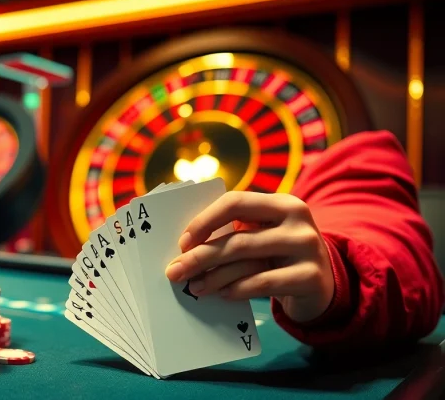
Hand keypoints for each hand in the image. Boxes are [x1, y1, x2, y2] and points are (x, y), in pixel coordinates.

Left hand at [164, 191, 334, 323]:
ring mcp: (308, 248)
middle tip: (174, 272)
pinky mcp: (311, 277)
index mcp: (282, 202)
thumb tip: (185, 249)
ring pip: (247, 261)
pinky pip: (263, 283)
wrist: (323, 283)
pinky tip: (221, 294)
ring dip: (213, 276)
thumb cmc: (279, 255)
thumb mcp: (263, 235)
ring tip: (193, 287)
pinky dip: (237, 289)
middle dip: (200, 256)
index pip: (235, 202)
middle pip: (237, 237)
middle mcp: (298, 221)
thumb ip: (235, 232)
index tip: (182, 242)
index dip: (204, 220)